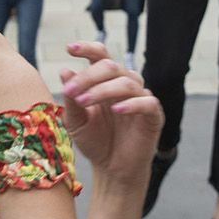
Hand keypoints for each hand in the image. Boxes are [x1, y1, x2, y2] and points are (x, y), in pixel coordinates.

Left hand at [58, 42, 161, 187]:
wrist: (111, 169)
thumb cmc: (95, 141)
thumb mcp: (75, 122)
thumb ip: (71, 99)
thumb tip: (64, 71)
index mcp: (106, 81)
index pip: (100, 56)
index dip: (87, 49)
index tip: (69, 49)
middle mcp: (125, 85)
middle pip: (110, 67)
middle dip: (88, 76)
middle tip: (71, 91)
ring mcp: (141, 98)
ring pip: (126, 82)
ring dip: (102, 90)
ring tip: (84, 102)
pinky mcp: (154, 115)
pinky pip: (147, 102)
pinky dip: (131, 104)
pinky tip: (116, 110)